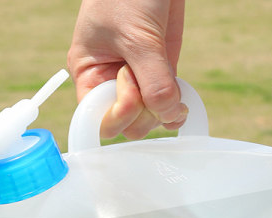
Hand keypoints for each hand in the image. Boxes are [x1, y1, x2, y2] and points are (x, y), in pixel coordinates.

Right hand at [67, 0, 187, 139]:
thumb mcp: (138, 37)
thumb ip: (153, 81)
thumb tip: (168, 116)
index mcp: (89, 72)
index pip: (97, 118)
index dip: (117, 114)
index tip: (131, 90)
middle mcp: (110, 81)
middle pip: (125, 125)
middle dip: (142, 112)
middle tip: (151, 78)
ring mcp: (137, 80)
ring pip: (147, 120)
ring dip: (162, 111)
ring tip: (170, 84)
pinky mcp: (160, 74)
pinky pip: (165, 106)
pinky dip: (175, 108)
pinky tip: (182, 102)